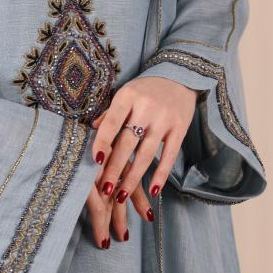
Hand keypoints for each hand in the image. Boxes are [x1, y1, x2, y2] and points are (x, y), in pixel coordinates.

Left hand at [84, 76, 199, 247]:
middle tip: (104, 190)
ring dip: (133, 177)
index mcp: (127, 96)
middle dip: (114, 168)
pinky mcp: (180, 128)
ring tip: (121, 196)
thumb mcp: (125, 94)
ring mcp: (164, 119)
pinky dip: (161, 175)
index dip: (102, 143)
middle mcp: (146, 107)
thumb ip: (109, 114)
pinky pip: (169, 156)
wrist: (180, 76)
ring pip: (146, 153)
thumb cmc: (145, 90)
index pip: (112, 123)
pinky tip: (152, 190)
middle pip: (127, 143)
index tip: (95, 162)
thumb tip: (92, 130)